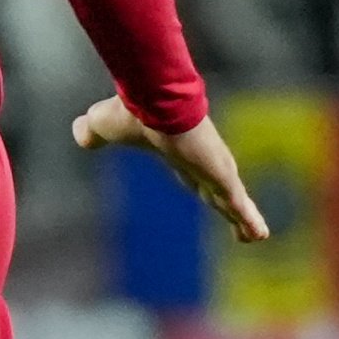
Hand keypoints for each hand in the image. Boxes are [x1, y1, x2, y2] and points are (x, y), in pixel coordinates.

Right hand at [71, 98, 269, 242]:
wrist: (153, 102)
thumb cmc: (131, 111)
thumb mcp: (103, 126)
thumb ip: (92, 133)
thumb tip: (79, 133)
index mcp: (179, 153)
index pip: (193, 174)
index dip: (201, 186)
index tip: (210, 195)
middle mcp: (201, 162)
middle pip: (216, 191)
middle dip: (227, 206)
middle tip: (239, 221)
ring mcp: (215, 170)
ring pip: (231, 201)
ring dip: (243, 218)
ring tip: (256, 236)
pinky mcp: (222, 176)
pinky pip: (238, 204)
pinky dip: (248, 220)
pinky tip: (259, 235)